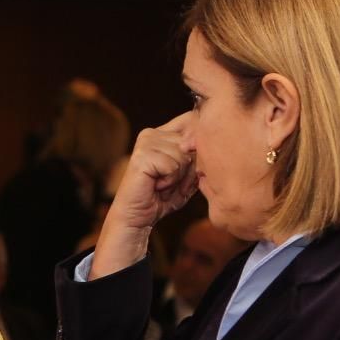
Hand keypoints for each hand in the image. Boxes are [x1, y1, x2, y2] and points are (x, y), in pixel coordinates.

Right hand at [91, 113, 196, 277]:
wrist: (137, 218)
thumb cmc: (162, 198)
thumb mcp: (188, 174)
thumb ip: (199, 155)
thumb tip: (201, 140)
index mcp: (162, 133)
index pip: (193, 121)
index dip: (199, 146)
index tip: (182, 171)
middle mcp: (152, 133)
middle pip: (192, 141)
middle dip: (188, 168)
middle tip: (170, 182)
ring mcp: (145, 142)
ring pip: (184, 155)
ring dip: (178, 177)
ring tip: (162, 185)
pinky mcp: (142, 156)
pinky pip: (173, 166)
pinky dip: (170, 181)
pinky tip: (156, 186)